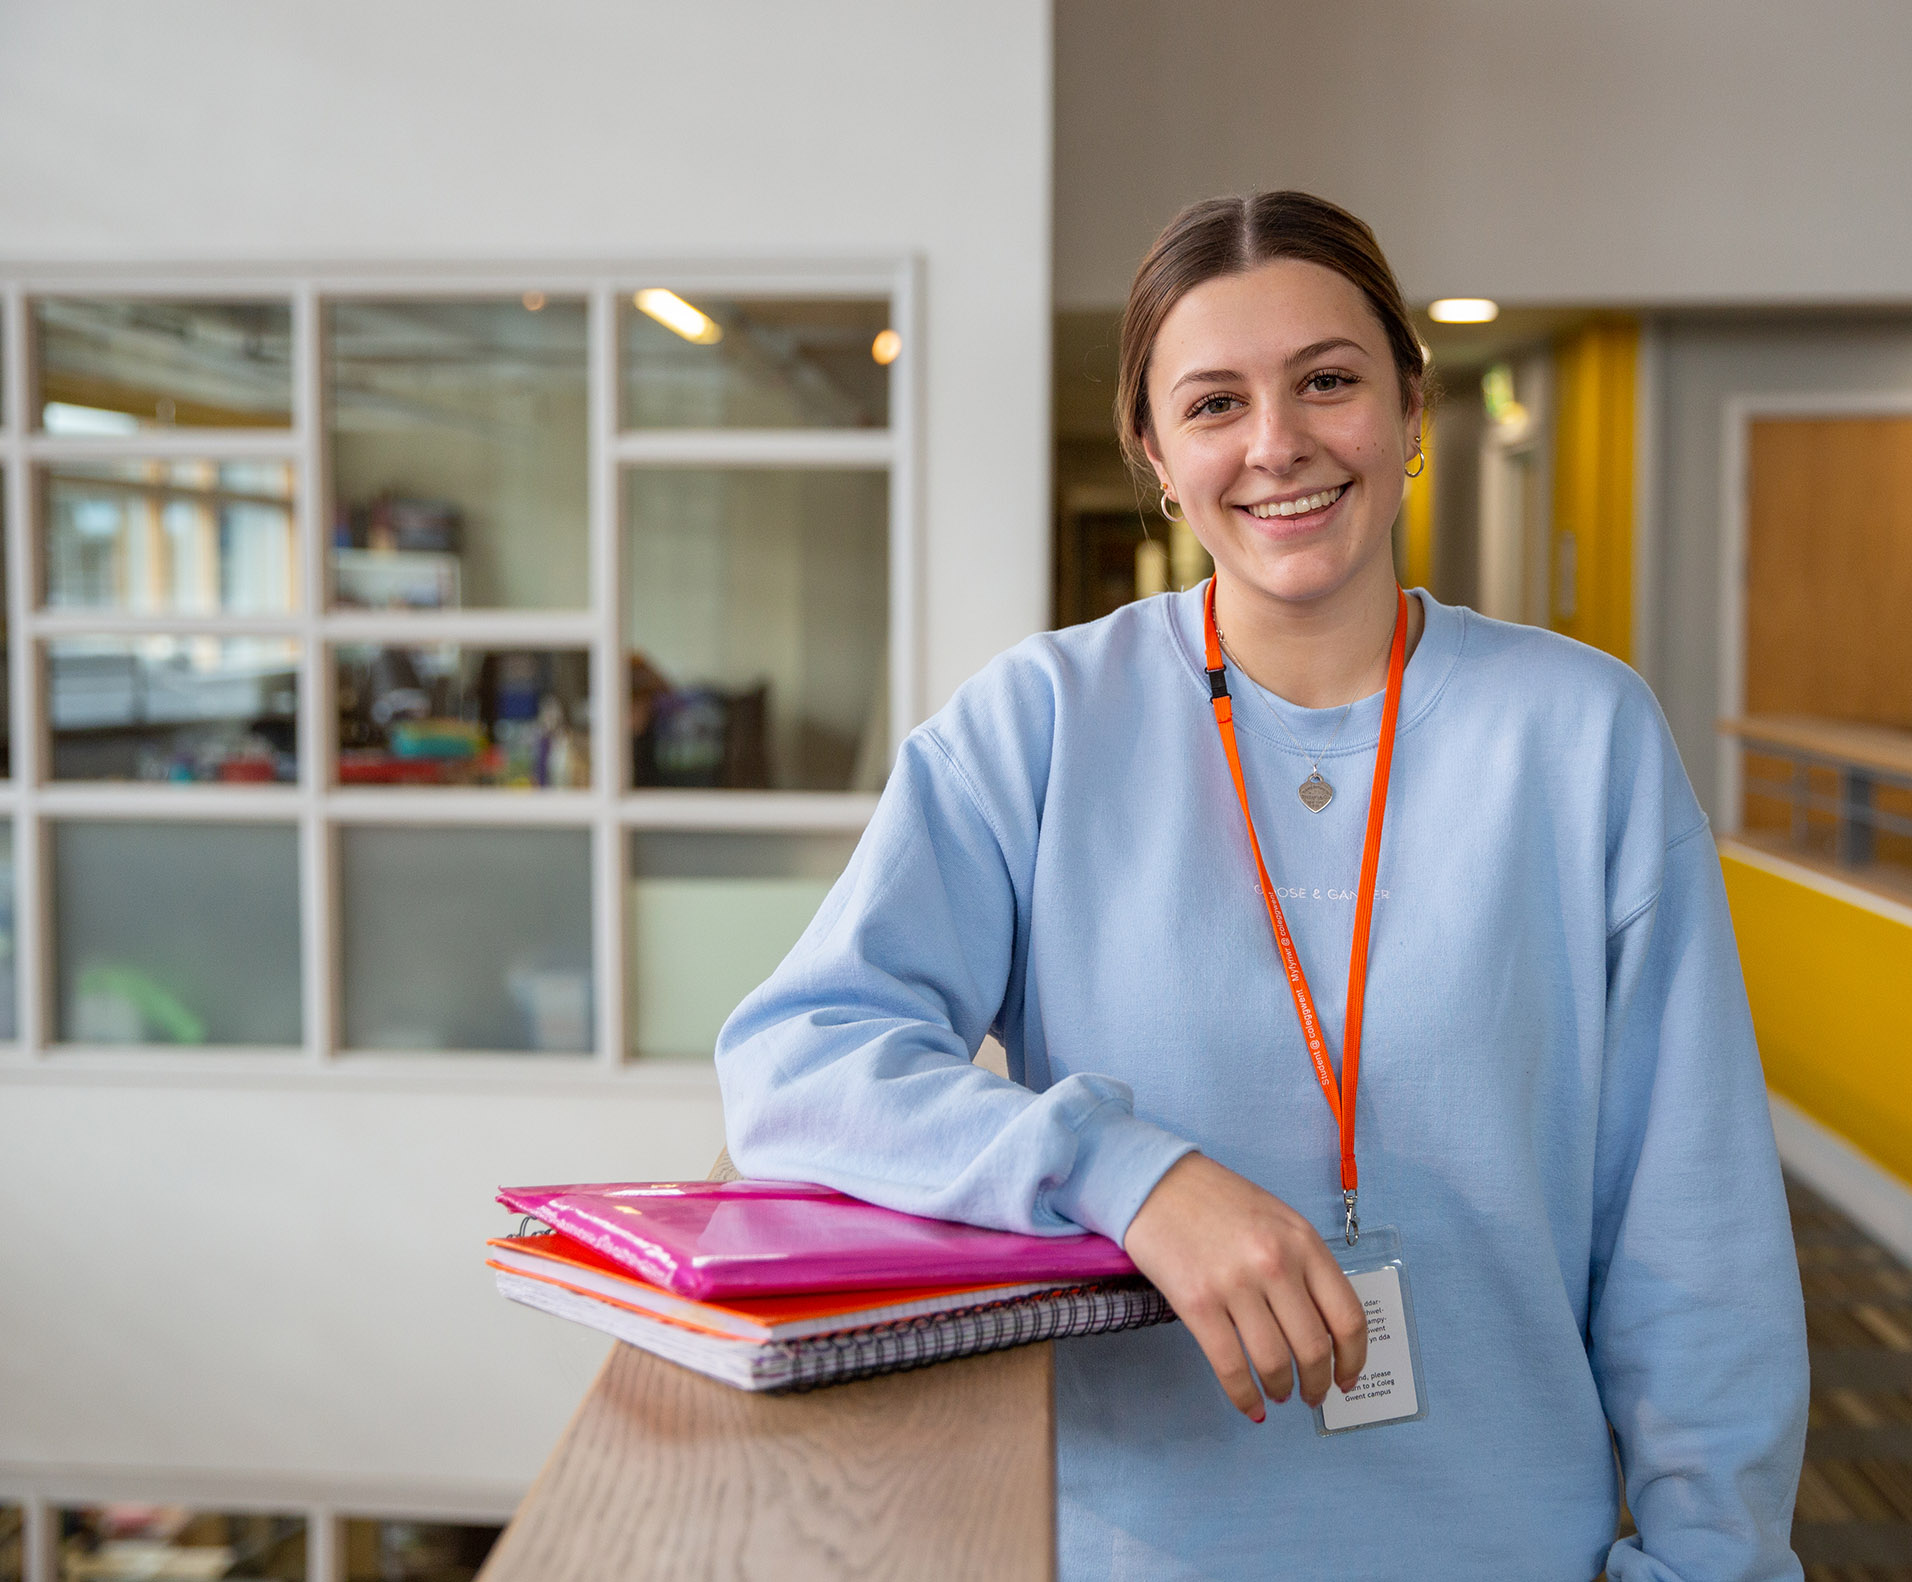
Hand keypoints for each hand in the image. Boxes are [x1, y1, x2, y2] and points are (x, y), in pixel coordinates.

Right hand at [1122, 1153, 1366, 1421]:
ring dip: (1282, 1390)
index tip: (1347, 1378)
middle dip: (1318, 1384)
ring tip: (1279, 1394)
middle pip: (1314, 1347)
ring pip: (1275, 1363)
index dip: (1353, 1359)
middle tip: (1313, 1395)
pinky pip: (1230, 1366)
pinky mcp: (1197, 1303)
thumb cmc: (1218, 1201)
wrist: (1156, 1182)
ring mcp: (1235, 1284)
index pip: (1348, 1316)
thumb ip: (1304, 1266)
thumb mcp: (1277, 1221)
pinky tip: (1250, 1405)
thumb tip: (1324, 1329)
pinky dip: (1244, 1396)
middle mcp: (1276, 1263)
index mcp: (1303, 1242)